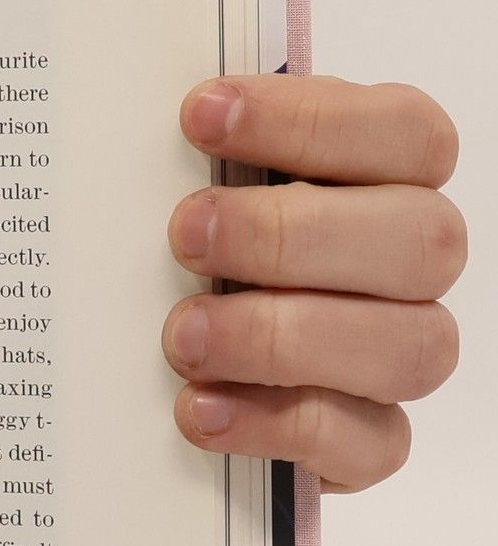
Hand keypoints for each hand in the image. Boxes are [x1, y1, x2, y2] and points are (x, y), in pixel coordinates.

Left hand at [163, 76, 464, 491]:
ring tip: (182, 336)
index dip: (311, 120)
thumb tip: (124, 102)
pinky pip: (367, 443)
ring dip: (283, 336)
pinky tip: (198, 408)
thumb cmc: (197, 247)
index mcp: (388, 177)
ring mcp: (399, 354)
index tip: (198, 114)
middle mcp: (412, 264)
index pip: (404, 133)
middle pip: (421, 240)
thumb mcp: (188, 186)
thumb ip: (191, 152)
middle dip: (290, 234)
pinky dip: (277, 425)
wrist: (177, 366)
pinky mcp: (369, 442)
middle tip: (184, 234)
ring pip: (408, 345)